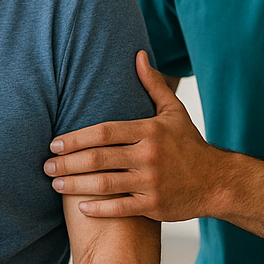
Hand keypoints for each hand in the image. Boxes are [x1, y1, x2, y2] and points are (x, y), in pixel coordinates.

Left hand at [44, 50, 223, 221]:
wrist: (217, 182)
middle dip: (67, 163)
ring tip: (55, 184)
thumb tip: (137, 55)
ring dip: (75, 185)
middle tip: (46, 166)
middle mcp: (148, 155)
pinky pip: (120, 208)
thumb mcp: (174, 112)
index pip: (104, 132)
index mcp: (149, 130)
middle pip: (98, 158)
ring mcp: (151, 181)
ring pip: (104, 184)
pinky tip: (81, 207)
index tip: (54, 143)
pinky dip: (98, 208)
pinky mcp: (154, 205)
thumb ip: (152, 84)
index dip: (75, 138)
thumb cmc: (189, 145)